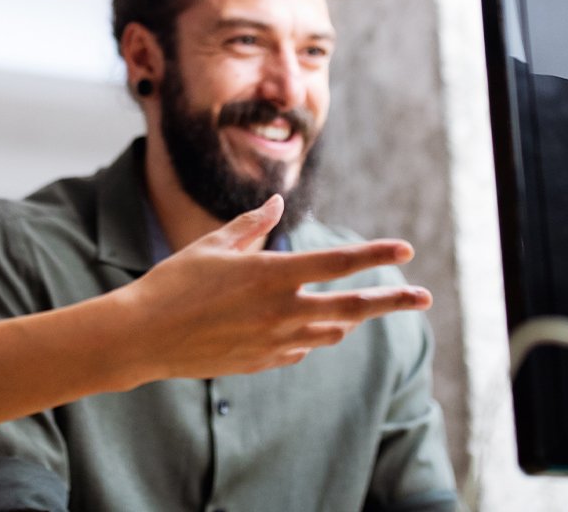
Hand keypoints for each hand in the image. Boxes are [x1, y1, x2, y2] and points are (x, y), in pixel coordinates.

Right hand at [110, 195, 432, 383]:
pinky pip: (301, 348)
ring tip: (364, 310)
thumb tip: (275, 204)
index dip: (376, 254)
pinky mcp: (262, 363)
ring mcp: (275, 342)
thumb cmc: (173, 282)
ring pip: (331, 331)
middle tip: (425, 298)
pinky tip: (306, 328)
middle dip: (393, 301)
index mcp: (272, 274)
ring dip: (351, 319)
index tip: (405, 249)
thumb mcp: (213, 245)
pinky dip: (310, 336)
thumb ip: (252, 226)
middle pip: (353, 306)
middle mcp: (282, 311)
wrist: (143, 338)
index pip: (339, 262)